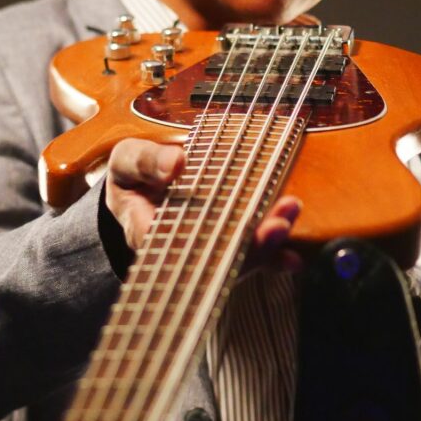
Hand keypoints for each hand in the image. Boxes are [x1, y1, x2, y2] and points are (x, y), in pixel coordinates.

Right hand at [106, 138, 301, 268]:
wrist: (140, 186)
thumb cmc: (132, 175)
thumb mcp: (127, 161)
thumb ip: (144, 161)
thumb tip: (175, 163)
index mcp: (147, 232)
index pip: (175, 245)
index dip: (204, 243)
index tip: (230, 232)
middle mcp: (179, 250)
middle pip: (215, 258)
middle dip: (250, 246)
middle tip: (277, 228)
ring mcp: (203, 250)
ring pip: (235, 259)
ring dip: (267, 246)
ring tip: (287, 224)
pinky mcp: (223, 246)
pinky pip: (247, 256)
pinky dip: (272, 256)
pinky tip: (293, 259)